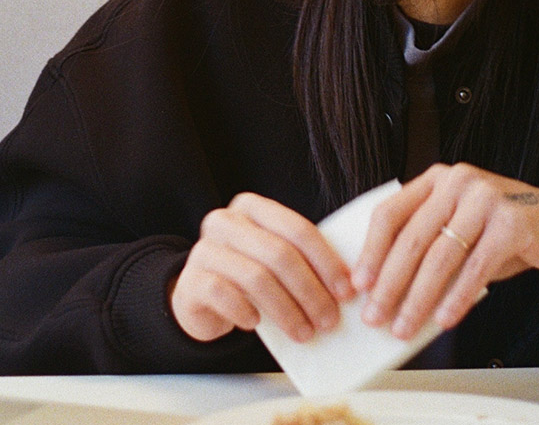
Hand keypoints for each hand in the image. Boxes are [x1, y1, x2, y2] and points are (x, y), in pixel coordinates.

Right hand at [169, 192, 355, 343]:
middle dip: (310, 290)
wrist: (201, 293)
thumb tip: (346, 285)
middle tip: (329, 319)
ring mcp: (204, 248)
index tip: (346, 291)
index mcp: (251, 207)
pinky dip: (245, 312)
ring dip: (286, 310)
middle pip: (279, 254)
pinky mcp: (191, 279)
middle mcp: (225, 221)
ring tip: (304, 332)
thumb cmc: (247, 273)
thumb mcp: (272, 257)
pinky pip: (224, 295)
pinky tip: (257, 324)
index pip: (296, 228)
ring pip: (255, 277)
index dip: (325, 260)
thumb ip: (301, 259)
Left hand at [351, 163, 538, 339]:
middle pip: (412, 238)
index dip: (371, 250)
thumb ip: (430, 246)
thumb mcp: (460, 227)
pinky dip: (456, 298)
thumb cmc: (502, 228)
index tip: (359, 283)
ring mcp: (484, 199)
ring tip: (404, 326)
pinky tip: (444, 319)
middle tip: (375, 315)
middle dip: (390, 283)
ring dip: (419, 298)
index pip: (390, 212)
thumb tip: (390, 290)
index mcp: (436, 179)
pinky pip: (475, 268)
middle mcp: (457, 182)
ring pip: (440, 256)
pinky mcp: (511, 223)